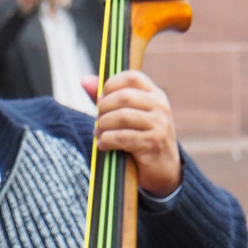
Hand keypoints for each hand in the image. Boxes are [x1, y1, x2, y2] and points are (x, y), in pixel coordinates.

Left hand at [83, 71, 181, 196]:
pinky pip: (123, 137)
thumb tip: (84, 80)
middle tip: (98, 120)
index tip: (101, 99)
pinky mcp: (153, 144)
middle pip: (123, 97)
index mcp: (155, 95)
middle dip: (104, 108)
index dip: (111, 85)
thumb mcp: (129, 116)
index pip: (132, 77)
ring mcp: (159, 125)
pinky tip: (103, 145)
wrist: (163, 170)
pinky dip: (107, 141)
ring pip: (122, 116)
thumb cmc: (141, 140)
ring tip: (99, 134)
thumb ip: (107, 99)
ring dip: (103, 126)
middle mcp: (160, 107)